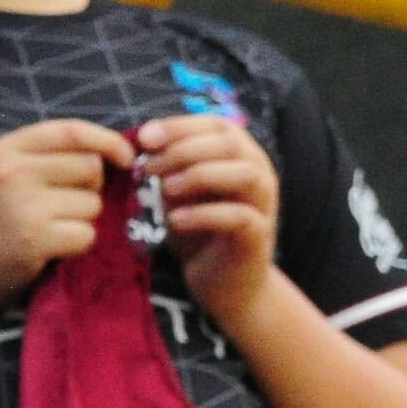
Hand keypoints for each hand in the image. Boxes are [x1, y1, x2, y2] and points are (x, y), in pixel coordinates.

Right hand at [0, 119, 134, 311]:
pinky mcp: (35, 238)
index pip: (72, 130)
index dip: (108, 141)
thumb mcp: (2, 176)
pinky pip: (86, 235)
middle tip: (65, 208)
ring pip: (92, 204)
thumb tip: (116, 158)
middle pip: (90, 167)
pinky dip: (77, 246)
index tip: (126, 159)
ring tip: (50, 231)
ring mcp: (24, 204)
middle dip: (92, 189)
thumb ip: (47, 161)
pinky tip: (51, 250)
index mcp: (6, 148)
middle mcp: (13, 170)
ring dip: (83, 221)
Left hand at [138, 110, 278, 320]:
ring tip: (164, 189)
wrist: (221, 283)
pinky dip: (204, 214)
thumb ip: (166, 167)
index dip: (180, 126)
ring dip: (200, 175)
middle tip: (148, 167)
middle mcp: (259, 172)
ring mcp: (264, 203)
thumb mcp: (175, 193)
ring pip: (244, 173)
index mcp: (240, 155)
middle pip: (231, 143)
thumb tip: (143, 142)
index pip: (216, 124)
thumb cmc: (197, 230)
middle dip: (184, 149)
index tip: (143, 138)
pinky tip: (175, 220)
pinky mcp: (260, 235)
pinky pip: (239, 216)